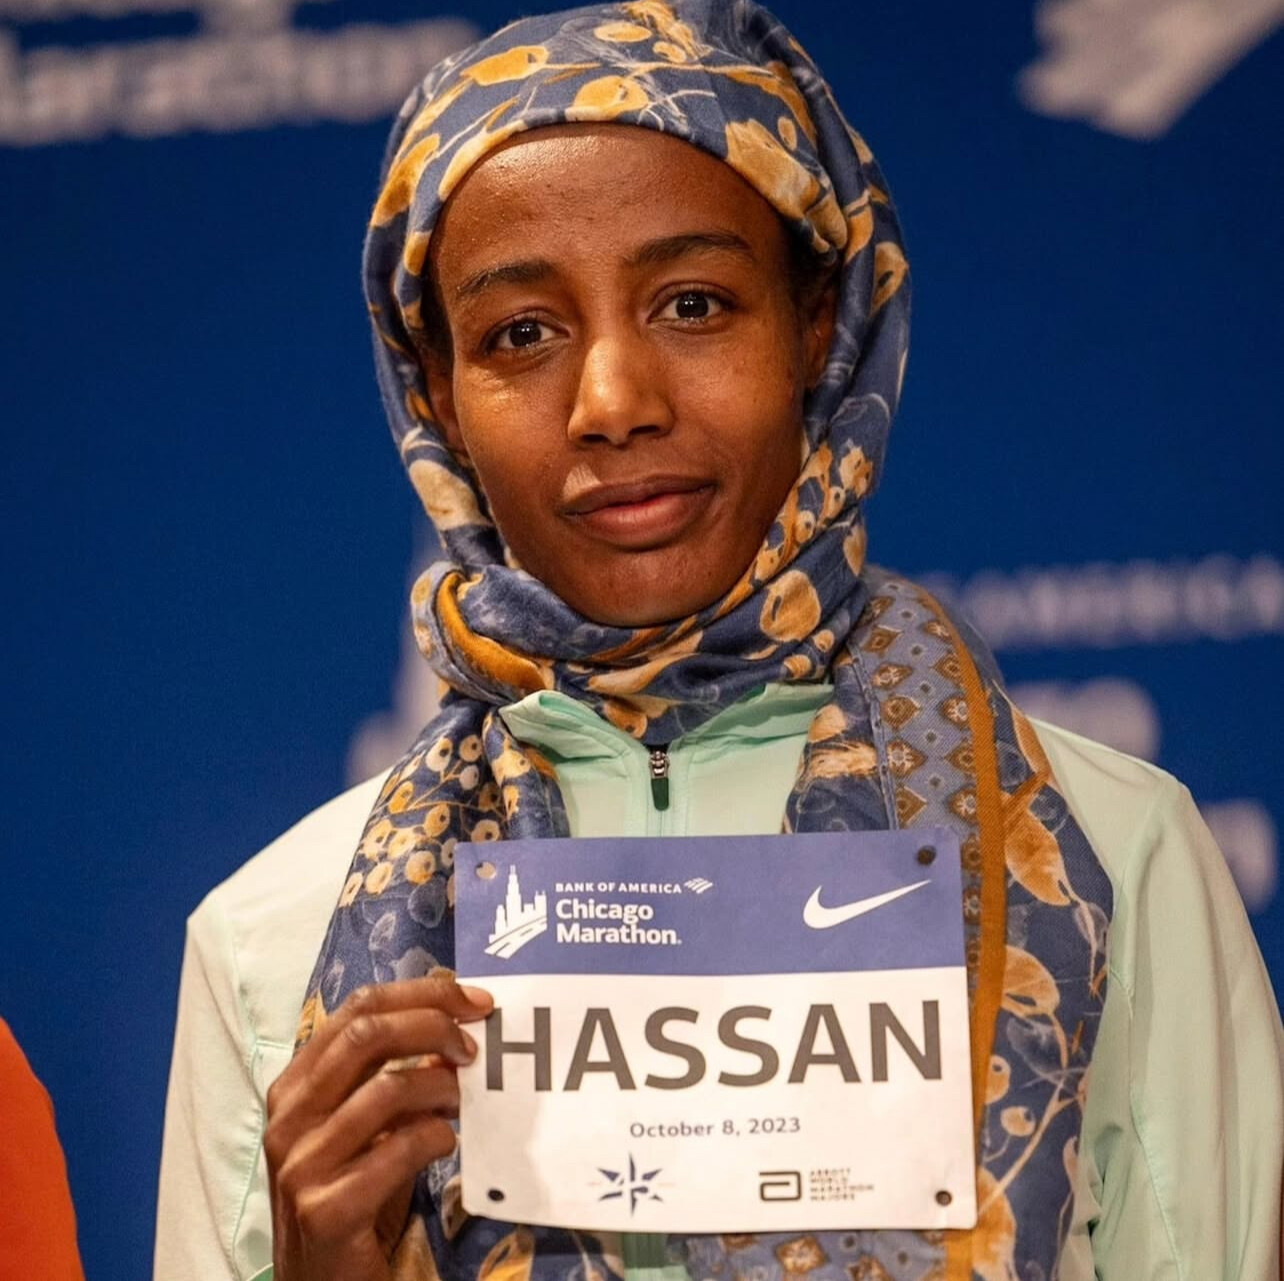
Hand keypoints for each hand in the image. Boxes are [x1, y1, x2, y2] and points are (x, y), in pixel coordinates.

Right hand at [265, 975, 493, 1280]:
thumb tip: (454, 1028)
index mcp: (295, 1086)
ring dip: (442, 1087)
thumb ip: (397, 1077)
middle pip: (367, 1035)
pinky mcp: (326, 1210)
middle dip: (433, 1026)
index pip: (356, 1009)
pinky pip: (397, 1150)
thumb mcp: (372, 1128)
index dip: (421, 995)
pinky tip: (447, 1144)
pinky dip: (436, 1138)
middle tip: (474, 1046)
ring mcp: (301, 1164)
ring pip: (386, 1089)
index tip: (474, 1001)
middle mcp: (288, 1117)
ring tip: (464, 1101)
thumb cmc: (353, 1196)